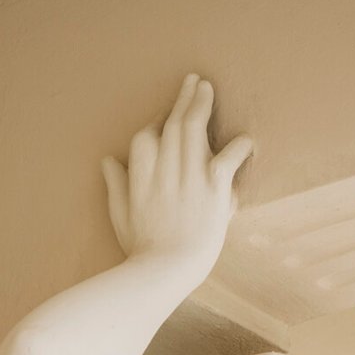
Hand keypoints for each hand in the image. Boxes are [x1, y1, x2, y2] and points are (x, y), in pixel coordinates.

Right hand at [102, 74, 252, 284]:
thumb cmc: (142, 250)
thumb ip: (116, 185)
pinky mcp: (213, 189)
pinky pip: (228, 157)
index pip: (146, 137)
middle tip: (193, 80)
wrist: (164, 273)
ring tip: (207, 88)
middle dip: (182, 99)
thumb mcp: (120, 215)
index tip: (167, 115)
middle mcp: (162, 170)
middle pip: (172, 124)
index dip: (157, 122)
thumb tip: (107, 160)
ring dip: (203, 104)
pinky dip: (239, 147)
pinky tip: (247, 141)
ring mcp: (187, 177)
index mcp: (139, 176)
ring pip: (194, 129)